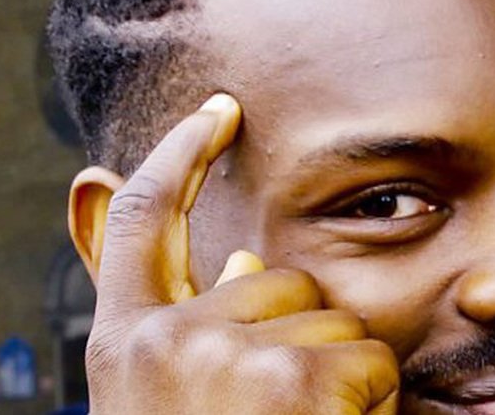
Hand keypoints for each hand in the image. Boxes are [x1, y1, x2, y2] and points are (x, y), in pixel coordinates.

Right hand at [76, 93, 399, 413]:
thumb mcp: (170, 401)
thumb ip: (197, 331)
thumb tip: (244, 258)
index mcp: (120, 345)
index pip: (142, 217)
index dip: (180, 154)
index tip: (218, 110)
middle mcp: (164, 341)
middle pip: (275, 276)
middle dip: (301, 333)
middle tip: (286, 412)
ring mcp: (227, 355)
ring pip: (331, 318)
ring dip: (338, 374)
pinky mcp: (293, 377)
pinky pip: (371, 356)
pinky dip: (374, 399)